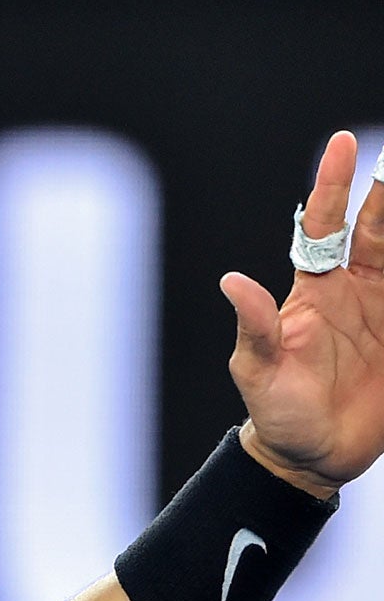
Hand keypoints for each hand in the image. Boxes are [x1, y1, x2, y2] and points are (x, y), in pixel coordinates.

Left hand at [223, 131, 383, 498]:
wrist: (311, 457)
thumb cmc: (276, 412)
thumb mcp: (259, 371)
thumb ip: (255, 326)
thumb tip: (231, 281)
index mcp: (314, 290)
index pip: (323, 226)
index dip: (331, 185)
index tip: (339, 144)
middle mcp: (354, 289)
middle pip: (377, 226)